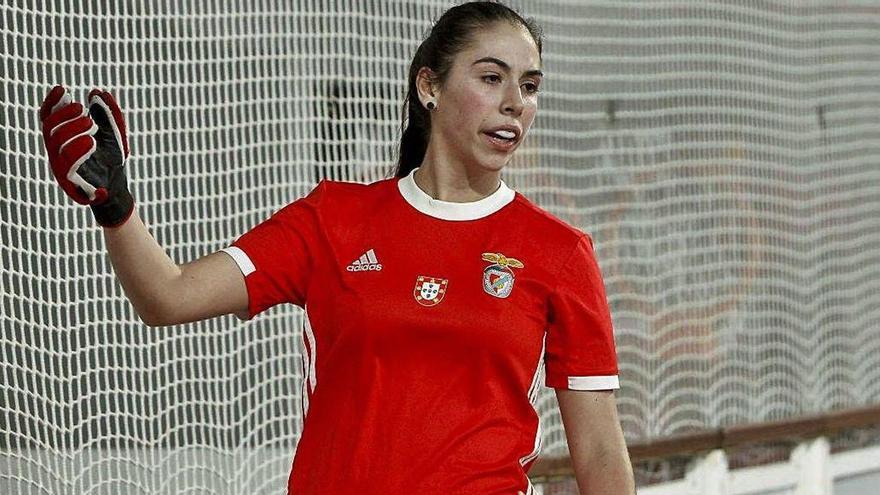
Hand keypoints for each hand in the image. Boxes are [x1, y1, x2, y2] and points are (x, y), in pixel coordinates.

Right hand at [40, 85, 134, 226]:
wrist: (118, 186)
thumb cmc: (111, 158)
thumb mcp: (114, 133)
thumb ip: (107, 114)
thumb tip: (98, 93)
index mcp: (62, 138)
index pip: (48, 117)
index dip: (52, 103)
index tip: (63, 89)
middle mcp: (57, 151)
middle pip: (49, 128)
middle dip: (65, 115)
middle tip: (83, 110)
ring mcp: (61, 166)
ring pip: (56, 145)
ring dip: (73, 130)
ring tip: (92, 125)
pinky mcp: (71, 182)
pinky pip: (67, 166)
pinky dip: (78, 151)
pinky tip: (92, 142)